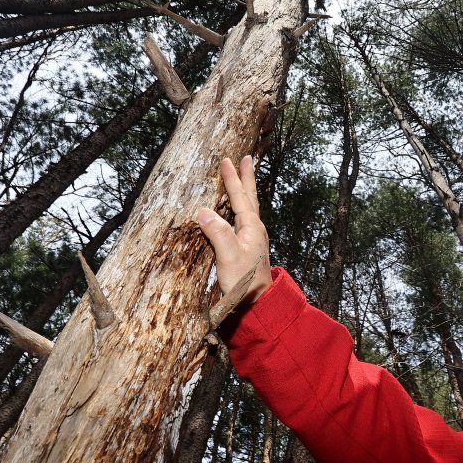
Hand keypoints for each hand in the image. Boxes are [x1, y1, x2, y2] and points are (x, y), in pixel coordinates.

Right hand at [196, 156, 273, 305]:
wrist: (258, 304)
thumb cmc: (244, 281)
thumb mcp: (228, 257)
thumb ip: (218, 233)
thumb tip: (203, 211)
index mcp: (251, 227)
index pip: (240, 197)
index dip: (232, 179)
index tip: (227, 160)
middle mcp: (255, 230)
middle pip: (250, 198)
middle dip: (246, 178)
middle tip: (247, 158)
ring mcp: (253, 239)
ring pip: (248, 207)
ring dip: (245, 191)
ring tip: (242, 179)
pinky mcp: (248, 248)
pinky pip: (243, 219)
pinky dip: (240, 207)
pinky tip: (235, 212)